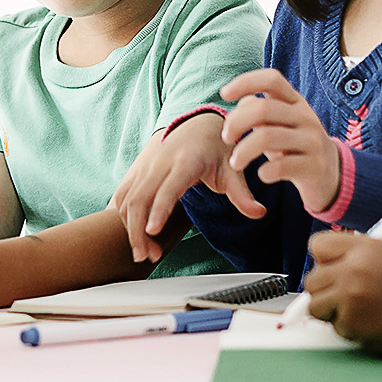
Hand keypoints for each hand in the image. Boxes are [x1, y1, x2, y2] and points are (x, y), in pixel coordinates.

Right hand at [112, 113, 263, 262]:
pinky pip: (123, 197)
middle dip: (138, 229)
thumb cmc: (216, 149)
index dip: (159, 209)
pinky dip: (124, 219)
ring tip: (144, 253)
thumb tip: (259, 213)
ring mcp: (146, 168)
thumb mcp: (233, 170)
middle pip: (139, 198)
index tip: (153, 231)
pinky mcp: (137, 173)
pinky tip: (136, 237)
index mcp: (185, 162)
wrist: (198, 125)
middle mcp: (160, 164)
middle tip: (147, 256)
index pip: (168, 188)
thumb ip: (242, 194)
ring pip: (127, 200)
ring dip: (131, 228)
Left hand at [220, 69, 340, 212]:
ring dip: (243, 151)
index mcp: (295, 102)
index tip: (224, 94)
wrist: (331, 173)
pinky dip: (264, 172)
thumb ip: (260, 111)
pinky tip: (262, 175)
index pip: (272, 79)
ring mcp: (312, 141)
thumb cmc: (294, 144)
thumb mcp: (279, 124)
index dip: (246, 81)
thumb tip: (240, 104)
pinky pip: (280, 167)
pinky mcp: (314, 166)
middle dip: (236, 123)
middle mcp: (306, 116)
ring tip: (235, 163)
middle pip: (263, 109)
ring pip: (267, 138)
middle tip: (226, 138)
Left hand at [303, 231, 381, 357]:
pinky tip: (370, 323)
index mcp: (365, 248)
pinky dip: (346, 328)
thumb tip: (318, 263)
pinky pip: (332, 325)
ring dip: (331, 311)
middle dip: (325, 290)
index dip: (324, 260)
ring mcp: (351, 296)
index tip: (334, 270)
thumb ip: (352, 256)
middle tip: (349, 296)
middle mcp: (356, 268)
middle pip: (312, 279)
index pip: (318, 245)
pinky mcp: (351, 322)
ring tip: (360, 310)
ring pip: (314, 304)